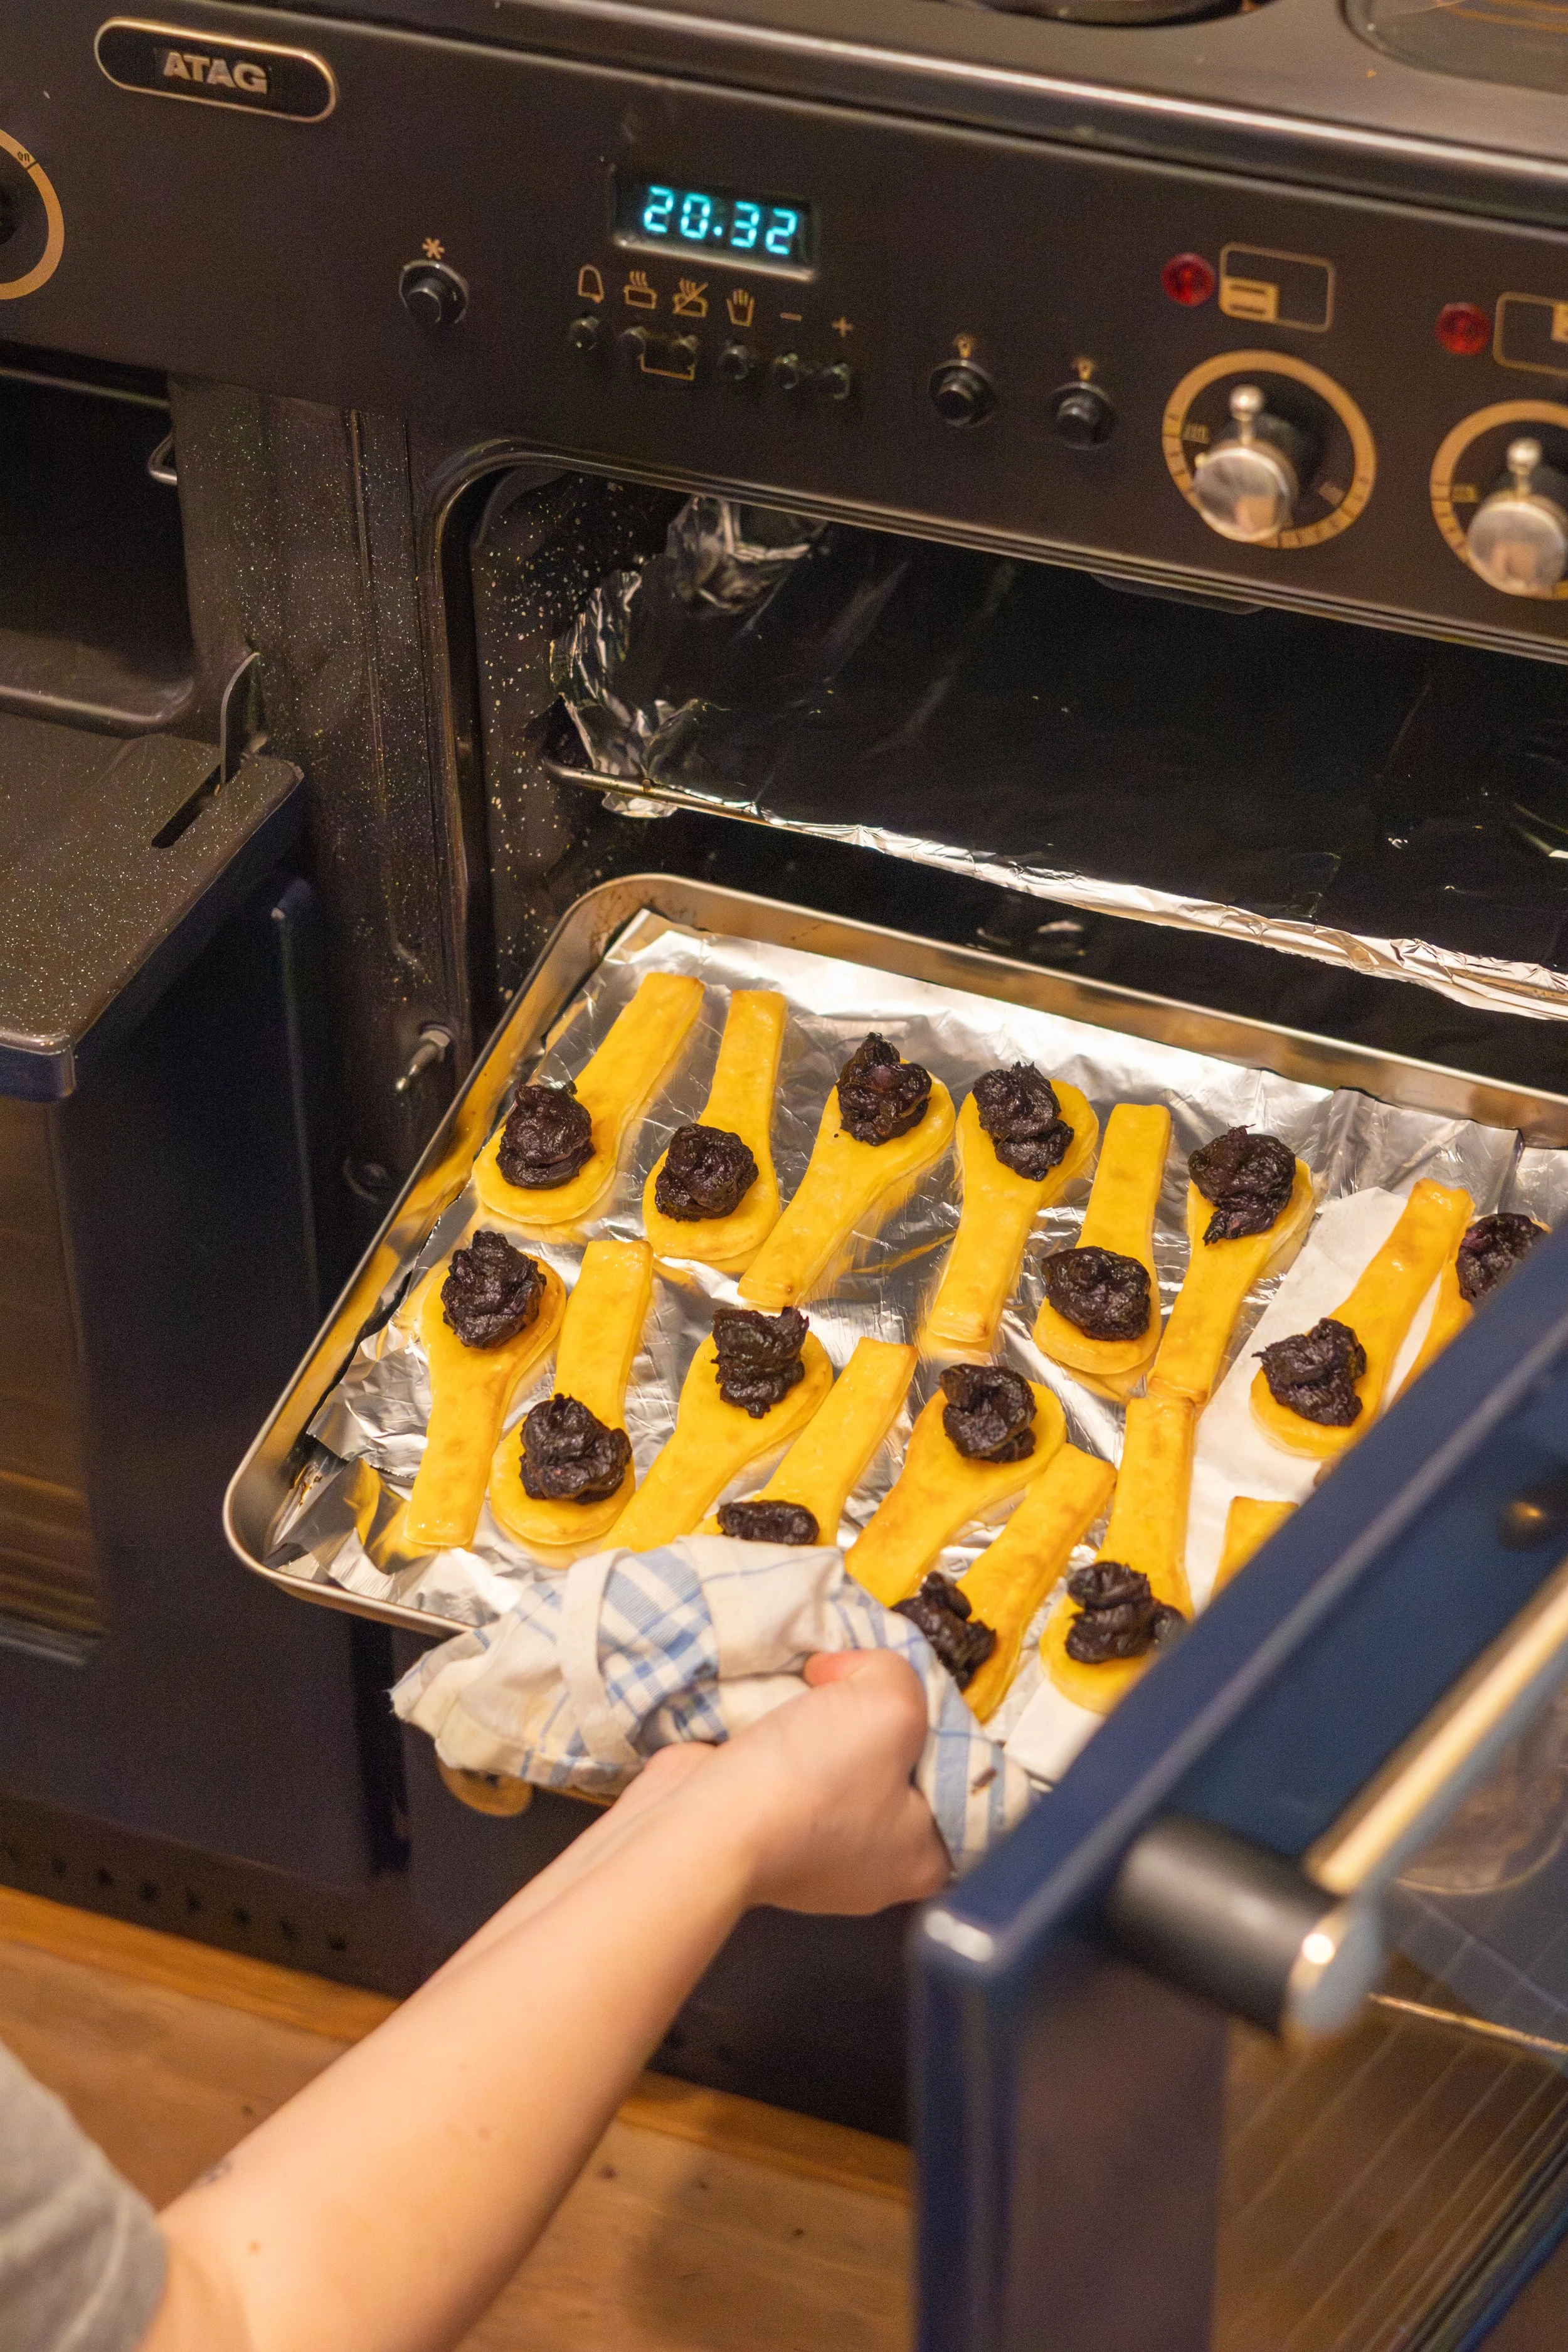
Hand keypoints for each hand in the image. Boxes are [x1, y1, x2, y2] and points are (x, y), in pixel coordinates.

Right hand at [675, 1649, 949, 1915]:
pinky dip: (775, 1735)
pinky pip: (783, 1766)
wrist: (699, 1828)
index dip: (937, 1716)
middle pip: (892, 1758)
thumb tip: (849, 1672)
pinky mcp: (761, 1829)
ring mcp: (812, 1849)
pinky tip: (769, 1704)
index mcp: (925, 1853)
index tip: (906, 1684)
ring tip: (806, 1685)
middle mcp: (875, 1860)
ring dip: (816, 1719)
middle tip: (852, 1679)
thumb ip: (897, 1673)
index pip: (958, 1774)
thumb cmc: (809, 1784)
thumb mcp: (890, 1703)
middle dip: (869, 1711)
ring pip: (833, 1757)